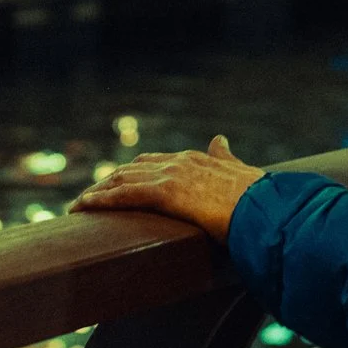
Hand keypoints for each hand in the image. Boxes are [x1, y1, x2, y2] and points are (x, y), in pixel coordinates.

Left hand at [72, 135, 264, 242]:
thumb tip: (219, 139)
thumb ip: (225, 156)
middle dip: (107, 183)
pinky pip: (124, 195)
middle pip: (131, 169)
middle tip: (88, 198)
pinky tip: (84, 208)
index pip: (151, 162)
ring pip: (122, 180)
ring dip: (97, 193)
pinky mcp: (167, 192)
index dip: (130, 173)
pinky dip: (101, 200)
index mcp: (195, 159)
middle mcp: (179, 162)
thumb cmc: (261, 199)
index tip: (114, 184)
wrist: (269, 209)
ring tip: (78, 206)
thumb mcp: (240, 172)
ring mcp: (172, 175)